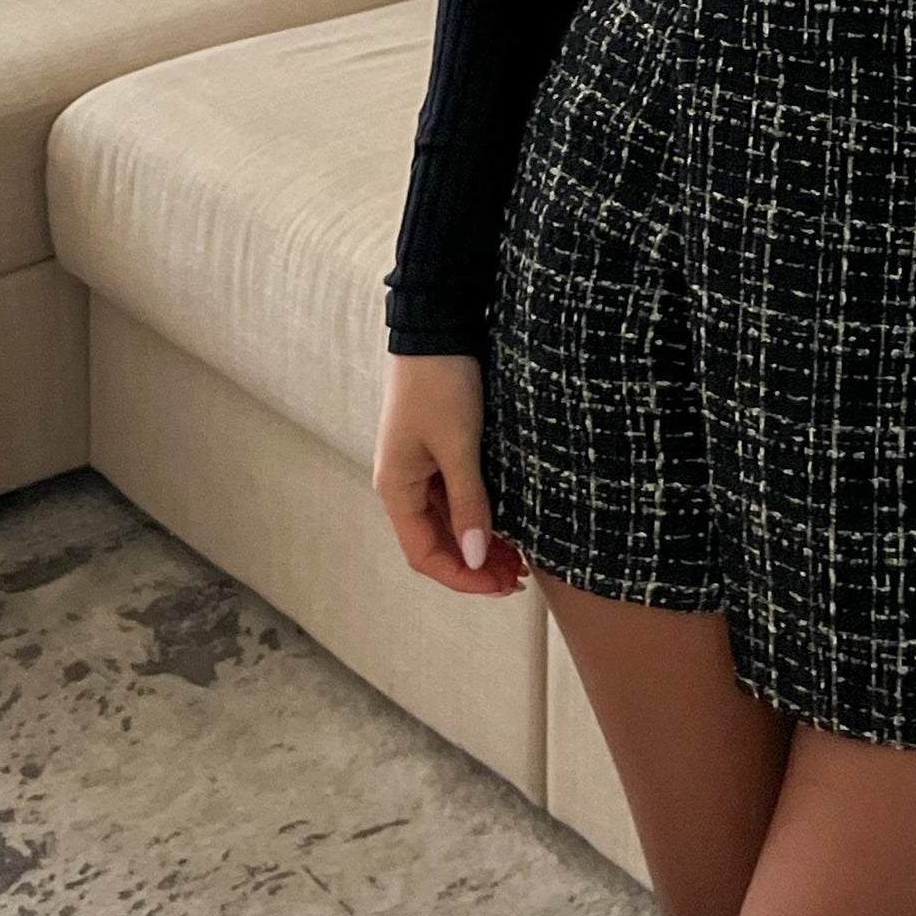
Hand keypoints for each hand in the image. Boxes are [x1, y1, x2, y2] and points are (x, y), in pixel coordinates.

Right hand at [374, 351, 528, 597]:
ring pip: (448, 524)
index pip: (425, 555)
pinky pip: (455, 500)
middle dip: (475, 565)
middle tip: (518, 578)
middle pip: (437, 543)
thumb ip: (469, 502)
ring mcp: (419, 470)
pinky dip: (479, 517)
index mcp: (397, 489)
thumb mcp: (459, 446)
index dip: (462, 578)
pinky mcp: (436, 454)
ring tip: (518, 559)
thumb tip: (476, 557)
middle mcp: (403, 486)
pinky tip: (505, 525)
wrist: (438, 329)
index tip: (501, 586)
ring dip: (479, 544)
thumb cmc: (442, 384)